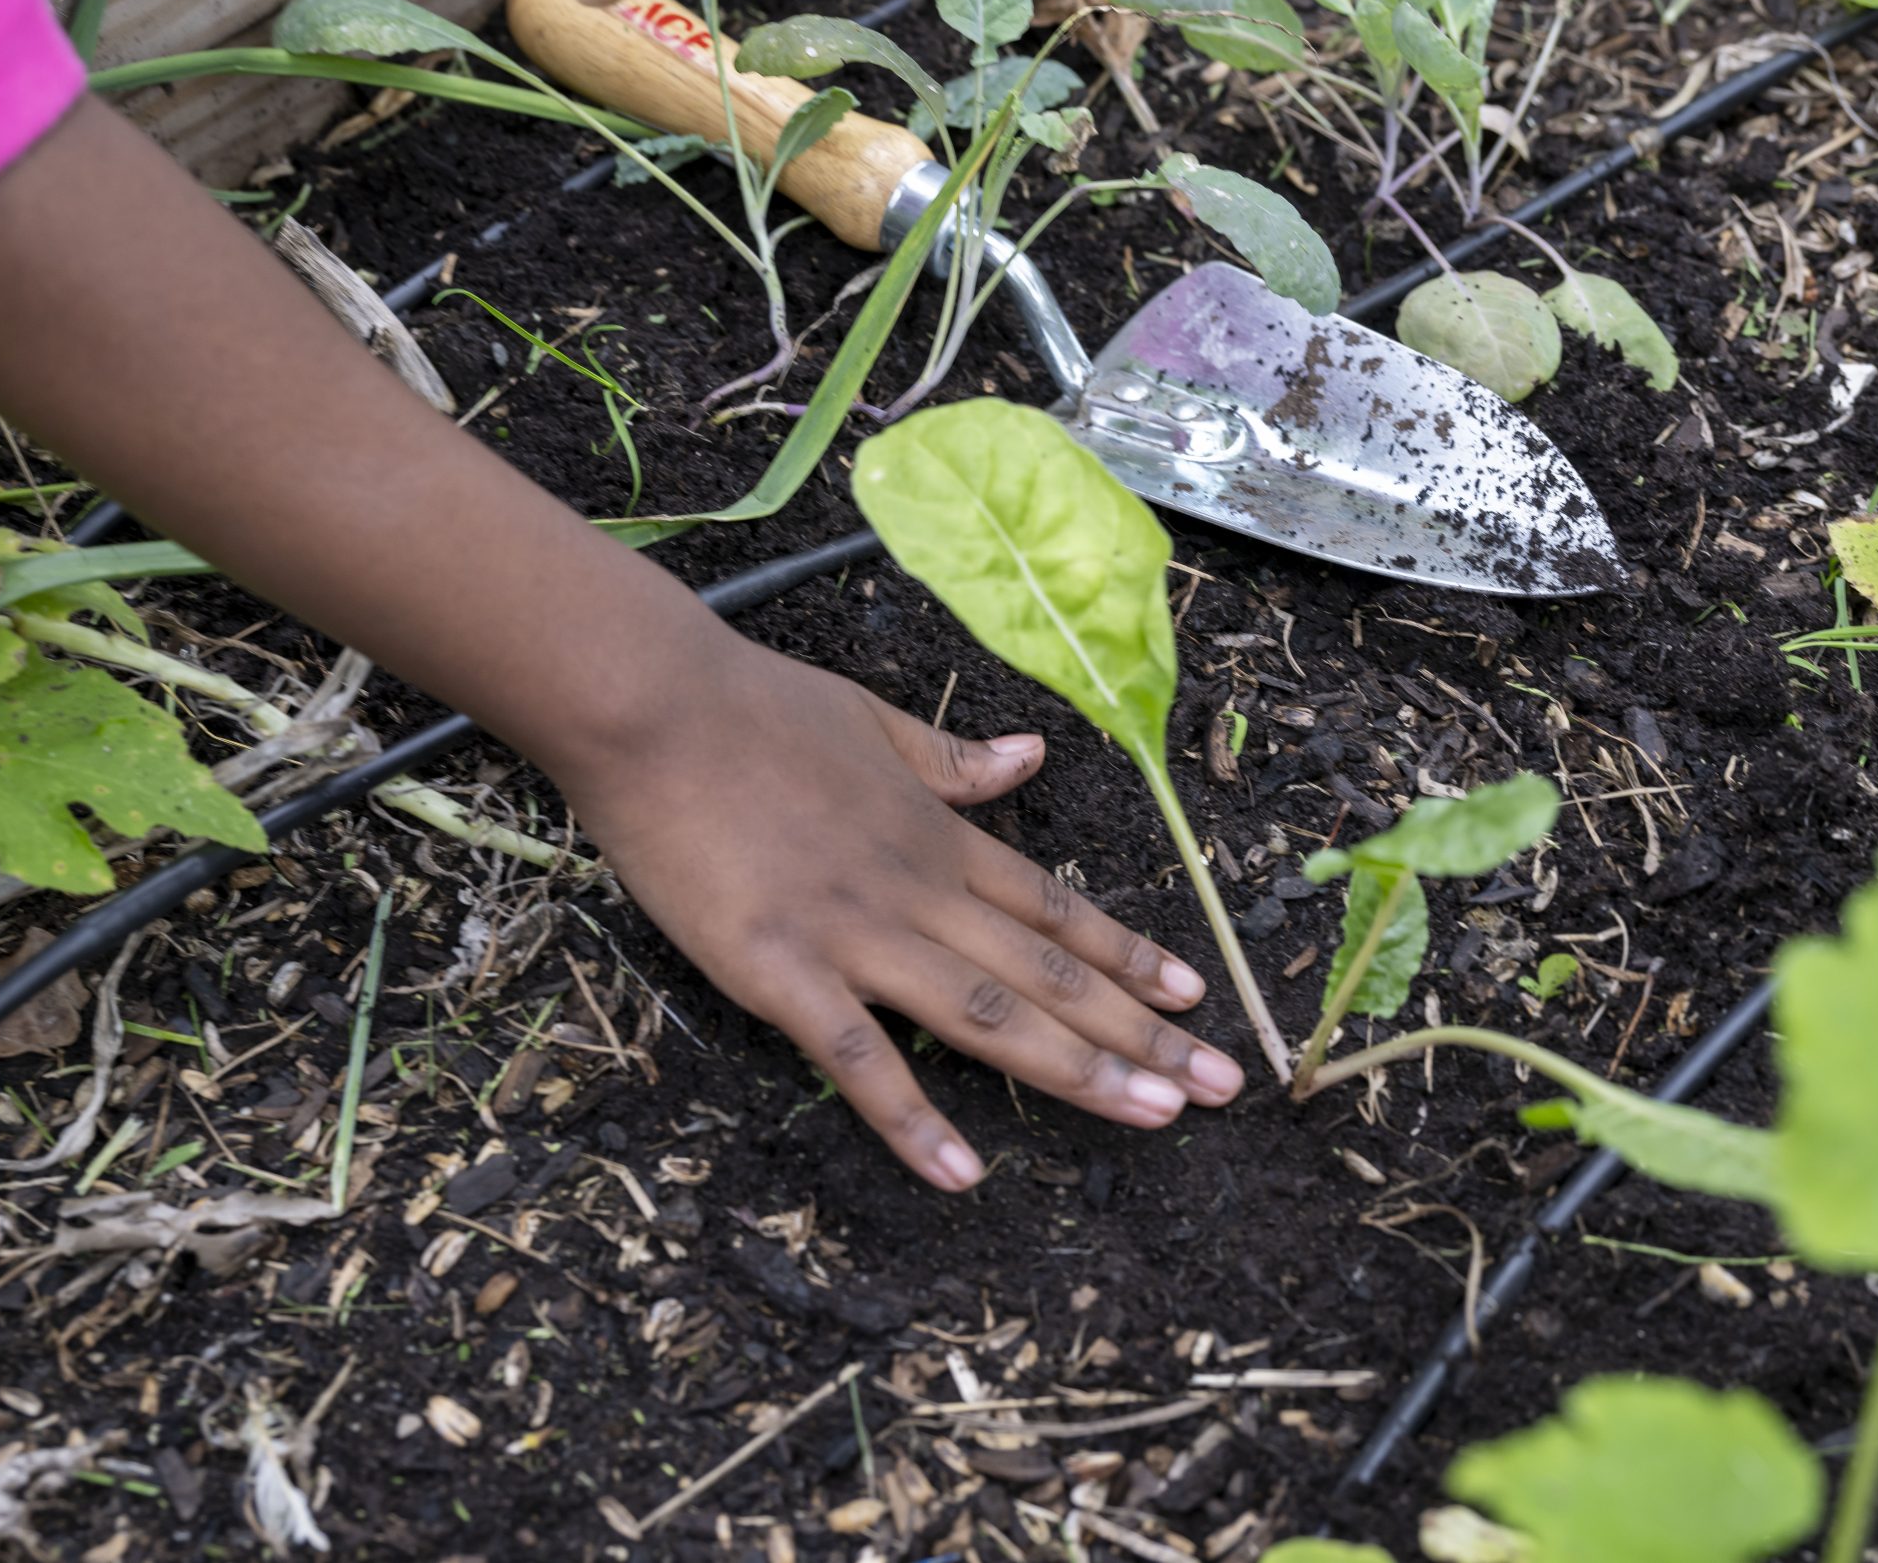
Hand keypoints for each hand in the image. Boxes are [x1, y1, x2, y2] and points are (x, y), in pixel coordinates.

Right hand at [557, 637, 1247, 1190]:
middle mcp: (918, 890)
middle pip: (1050, 972)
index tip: (1197, 999)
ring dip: (1079, 1071)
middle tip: (1223, 1087)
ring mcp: (854, 934)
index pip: (1057, 907)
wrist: (654, 705)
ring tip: (1155, 1118)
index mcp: (938, 836)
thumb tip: (1030, 758)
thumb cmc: (751, 707)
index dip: (1131, 957)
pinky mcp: (780, 972)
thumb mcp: (871, 720)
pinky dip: (914, 1120)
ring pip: (989, 1016)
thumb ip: (952, 759)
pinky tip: (963, 1173)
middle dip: (1143, 1034)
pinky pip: (859, 1059)